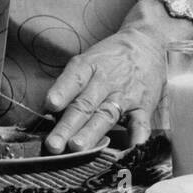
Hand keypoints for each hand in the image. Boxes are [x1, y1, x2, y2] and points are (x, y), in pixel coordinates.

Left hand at [44, 26, 166, 151]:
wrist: (147, 44)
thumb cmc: (110, 57)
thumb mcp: (87, 60)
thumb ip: (68, 85)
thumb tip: (44, 112)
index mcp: (89, 66)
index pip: (75, 78)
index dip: (62, 92)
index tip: (50, 105)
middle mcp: (107, 81)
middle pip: (85, 104)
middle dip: (68, 125)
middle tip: (54, 144)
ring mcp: (126, 95)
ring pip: (106, 116)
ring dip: (91, 133)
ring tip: (77, 147)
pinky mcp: (143, 106)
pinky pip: (141, 123)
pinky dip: (137, 137)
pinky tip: (130, 148)